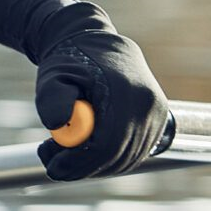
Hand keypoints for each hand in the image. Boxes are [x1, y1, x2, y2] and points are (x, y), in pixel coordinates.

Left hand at [32, 4, 169, 180]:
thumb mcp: (53, 75)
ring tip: (65, 146)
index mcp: (126, 92)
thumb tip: (57, 125)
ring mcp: (158, 114)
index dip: (80, 163)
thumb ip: (52, 99)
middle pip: (118, 156)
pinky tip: (87, 142)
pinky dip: (109, 157)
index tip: (54, 167)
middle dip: (82, 167)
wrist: (97, 43)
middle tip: (53, 159)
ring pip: (126, 159)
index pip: (107, 145)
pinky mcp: (158, 122)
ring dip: (94, 164)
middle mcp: (149, 105)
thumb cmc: (72, 60)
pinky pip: (133, 153)